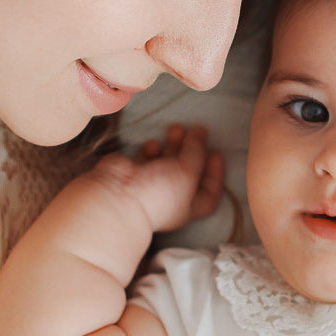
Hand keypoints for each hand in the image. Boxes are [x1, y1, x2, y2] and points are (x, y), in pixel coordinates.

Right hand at [89, 124, 224, 233]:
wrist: (118, 195)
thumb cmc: (160, 191)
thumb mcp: (188, 172)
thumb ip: (197, 151)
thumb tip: (201, 132)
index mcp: (188, 206)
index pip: (209, 192)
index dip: (216, 174)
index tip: (217, 153)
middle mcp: (171, 196)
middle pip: (188, 171)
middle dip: (193, 150)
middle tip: (195, 130)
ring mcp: (152, 183)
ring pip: (168, 160)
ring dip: (174, 144)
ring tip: (176, 128)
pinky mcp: (135, 171)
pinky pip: (148, 157)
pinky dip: (152, 149)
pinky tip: (152, 145)